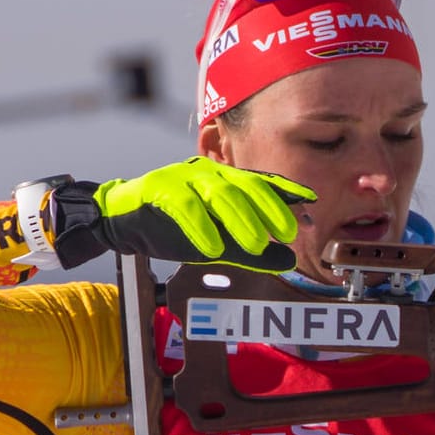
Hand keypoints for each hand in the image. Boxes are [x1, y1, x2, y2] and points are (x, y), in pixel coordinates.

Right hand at [51, 157, 315, 271]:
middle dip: (271, 208)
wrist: (123, 222)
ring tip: (257, 246)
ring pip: (220, 194)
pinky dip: (202, 228)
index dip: (286, 190)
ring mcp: (184, 176)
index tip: (311, 202)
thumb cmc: (176, 229)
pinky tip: (213, 249)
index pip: (262, 182)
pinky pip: (185, 206)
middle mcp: (209, 173)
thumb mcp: (220, 244)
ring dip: (241, 221)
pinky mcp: (159, 187)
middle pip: (247, 186)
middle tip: (288, 233)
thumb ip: (253, 253)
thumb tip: (290, 261)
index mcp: (226, 181)